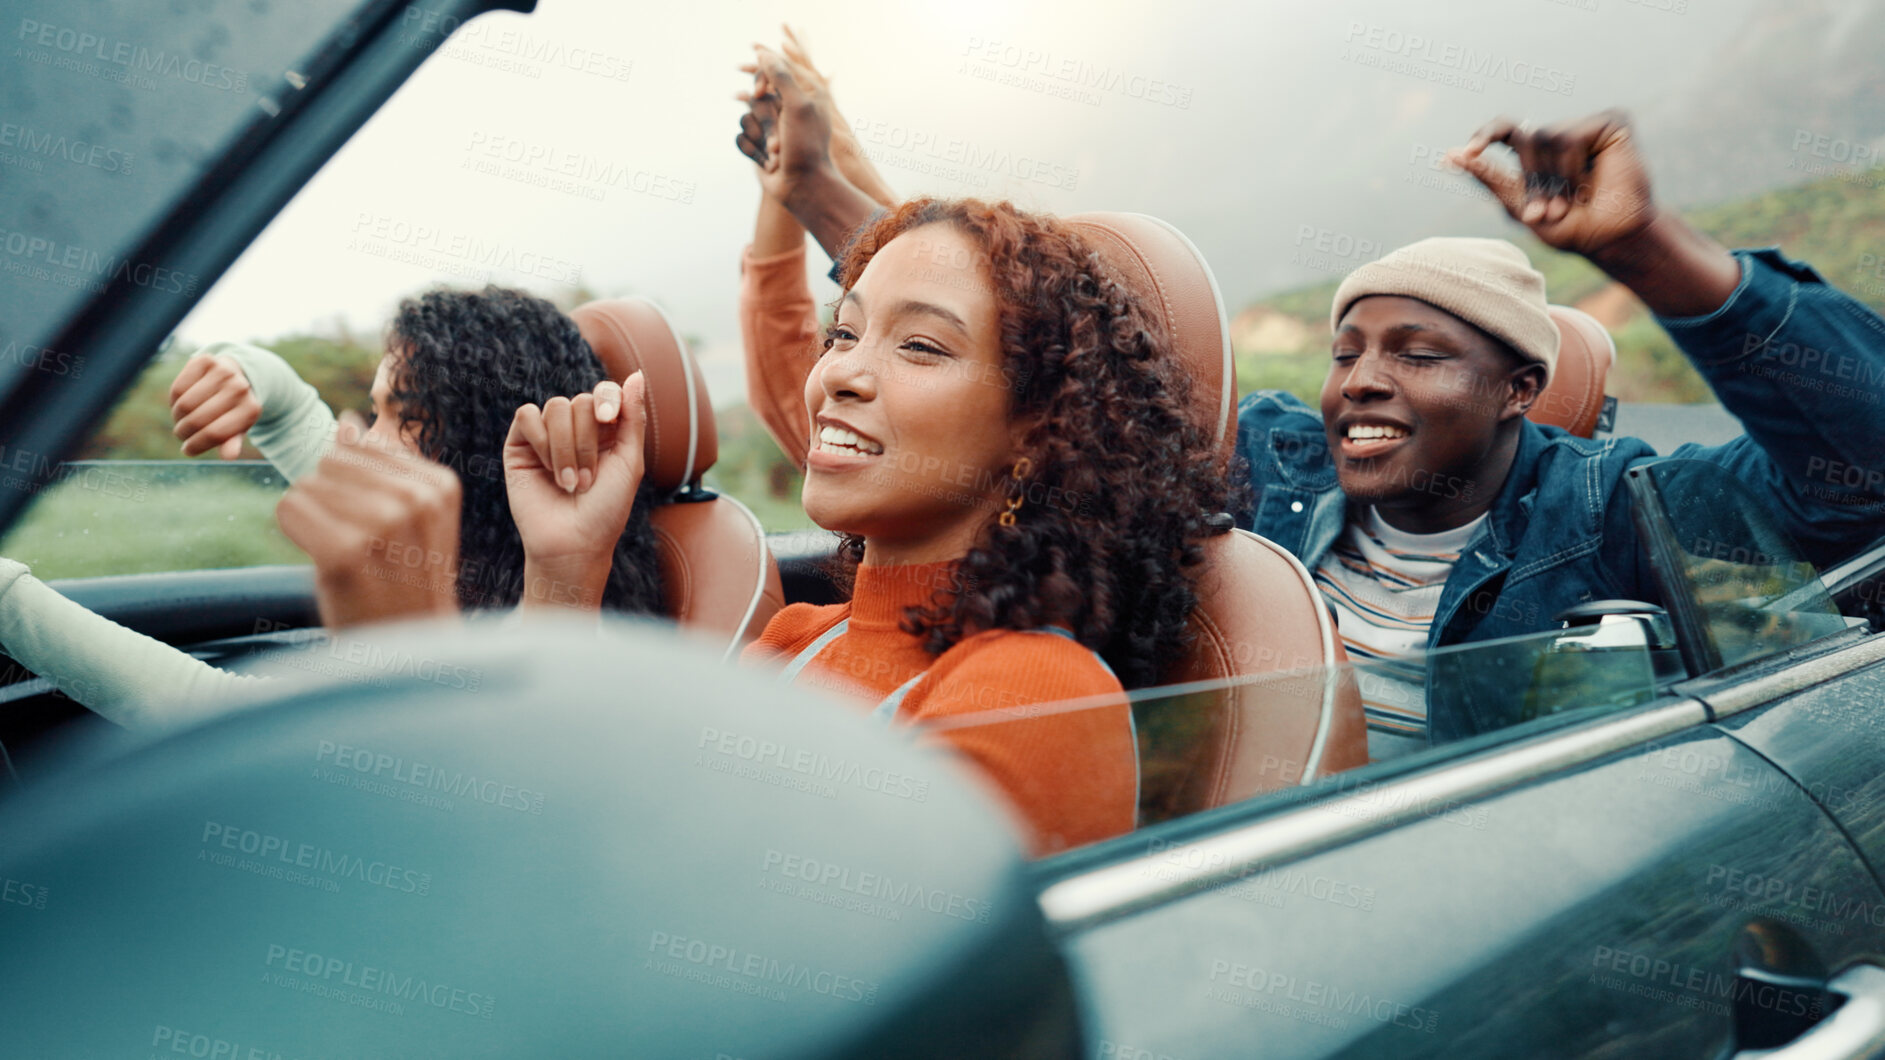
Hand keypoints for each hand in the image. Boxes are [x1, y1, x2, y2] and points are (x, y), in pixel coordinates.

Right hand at [168, 351, 260, 458]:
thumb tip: (228, 456)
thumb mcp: (237, 427)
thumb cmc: (233, 408)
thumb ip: (232, 441)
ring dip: (177, 417)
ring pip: (184, 404)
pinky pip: (178, 388)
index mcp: (251, 409)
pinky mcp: (205, 360)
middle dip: (184, 432)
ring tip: (182, 419)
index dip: (196, 445)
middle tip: (182, 434)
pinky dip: (174, 400)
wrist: (235, 374)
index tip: (187, 450)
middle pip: (197, 419)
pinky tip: (181, 402)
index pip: (216, 433)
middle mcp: (240, 388)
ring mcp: (223, 371)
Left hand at [276, 411, 462, 629]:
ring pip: (307, 483)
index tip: (377, 531)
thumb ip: (380, 468)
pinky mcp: (345, 551)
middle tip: (356, 546)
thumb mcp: (409, 521)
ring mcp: (383, 524)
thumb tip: (349, 418)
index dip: (351, 487)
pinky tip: (322, 561)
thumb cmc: (404, 586)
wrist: (409, 655)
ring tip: (344, 556)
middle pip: (331, 461)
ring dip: (312, 519)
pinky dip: (295, 533)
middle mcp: (417, 499)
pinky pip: (289, 508)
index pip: (359, 448)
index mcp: (440, 486)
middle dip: (328, 499)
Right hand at [503, 373, 647, 570]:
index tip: (610, 420)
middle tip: (587, 479)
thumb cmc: (606, 509)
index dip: (608, 399)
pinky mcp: (519, 446)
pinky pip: (527, 416)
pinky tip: (546, 470)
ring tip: (568, 482)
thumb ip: (633, 418)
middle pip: (580, 401)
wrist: (572, 543)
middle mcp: (575, 429)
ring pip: (555, 407)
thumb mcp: (629, 462)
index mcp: (605, 431)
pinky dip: (541, 441)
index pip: (605, 392)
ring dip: (566, 447)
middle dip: (587, 441)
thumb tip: (636, 374)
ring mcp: (546, 436)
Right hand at [736, 44, 842, 208]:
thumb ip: (780, 76)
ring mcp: (772, 127)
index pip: (773, 68)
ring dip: (759, 137)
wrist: (801, 188)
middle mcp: (787, 108)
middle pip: (756, 95)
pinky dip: (751, 150)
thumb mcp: (797, 106)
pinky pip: (739, 136)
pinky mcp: (759, 144)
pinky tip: (766, 162)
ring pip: (745, 116)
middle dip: (764, 119)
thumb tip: (762, 52)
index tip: (760, 93)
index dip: (761, 78)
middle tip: (779, 140)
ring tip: (776, 154)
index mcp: (804, 93)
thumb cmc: (805, 147)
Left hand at [1447, 109, 1656, 259]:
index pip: (1504, 129)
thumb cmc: (1570, 228)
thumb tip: (1449, 155)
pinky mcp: (1611, 122)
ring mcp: (1585, 126)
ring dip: (1554, 179)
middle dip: (1533, 180)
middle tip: (1548, 211)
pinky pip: (1572, 138)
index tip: (1467, 153)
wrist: (1611, 239)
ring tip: (1572, 200)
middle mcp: (1560, 135)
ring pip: (1547, 137)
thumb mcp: (1520, 207)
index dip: (1484, 136)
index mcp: (1536, 152)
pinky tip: (1592, 180)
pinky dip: (1573, 168)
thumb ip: (1489, 179)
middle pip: (1526, 138)